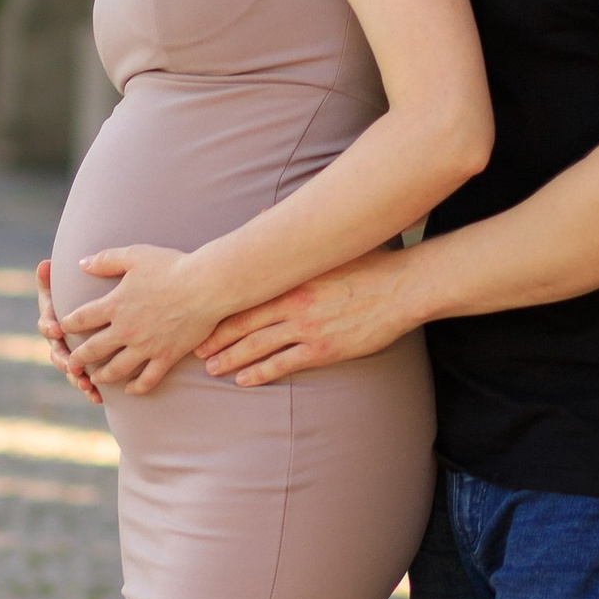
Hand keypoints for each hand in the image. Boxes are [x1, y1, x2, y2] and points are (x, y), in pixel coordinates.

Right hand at [35, 258, 102, 404]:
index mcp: (55, 320)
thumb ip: (55, 278)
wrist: (103, 312)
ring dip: (76, 379)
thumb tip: (45, 264)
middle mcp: (61, 341)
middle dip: (64, 360)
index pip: (46, 324)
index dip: (49, 326)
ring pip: (70, 370)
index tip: (57, 328)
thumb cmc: (81, 292)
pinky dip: (89, 391)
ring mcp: (72, 356)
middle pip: (57, 353)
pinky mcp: (86, 369)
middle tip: (72, 364)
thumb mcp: (69, 283)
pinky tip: (97, 397)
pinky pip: (85, 382)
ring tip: (85, 384)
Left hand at [61, 244, 223, 396]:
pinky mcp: (166, 357)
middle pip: (93, 349)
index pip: (82, 319)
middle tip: (71, 363)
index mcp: (115, 304)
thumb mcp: (135, 255)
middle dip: (78, 357)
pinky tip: (129, 389)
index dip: (68, 324)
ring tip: (94, 378)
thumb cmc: (172, 266)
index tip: (62, 329)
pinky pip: (147, 379)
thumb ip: (105, 260)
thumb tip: (81, 263)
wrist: (205, 286)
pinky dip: (136, 387)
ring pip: (116, 369)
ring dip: (102, 376)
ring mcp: (146, 346)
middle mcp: (125, 329)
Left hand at [199, 250, 423, 382]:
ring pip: (258, 347)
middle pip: (244, 324)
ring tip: (213, 368)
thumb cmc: (369, 264)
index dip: (220, 311)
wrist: (402, 288)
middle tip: (196, 350)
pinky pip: (284, 363)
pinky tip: (244, 379)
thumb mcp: (328, 249)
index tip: (201, 319)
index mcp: (292, 280)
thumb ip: (295, 242)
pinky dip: (261, 372)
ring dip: (232, 359)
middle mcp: (293, 304)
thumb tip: (267, 219)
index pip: (246, 297)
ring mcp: (307, 329)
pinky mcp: (324, 349)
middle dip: (217, 339)